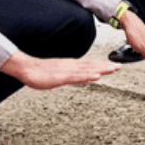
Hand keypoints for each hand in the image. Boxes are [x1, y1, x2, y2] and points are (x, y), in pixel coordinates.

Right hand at [0, 51, 120, 89]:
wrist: (25, 68)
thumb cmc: (39, 72)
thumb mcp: (59, 77)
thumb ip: (73, 77)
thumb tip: (85, 79)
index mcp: (70, 65)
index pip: (89, 65)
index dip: (101, 65)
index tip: (113, 66)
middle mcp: (70, 66)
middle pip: (91, 66)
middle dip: (105, 67)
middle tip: (118, 67)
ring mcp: (66, 70)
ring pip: (86, 70)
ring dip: (100, 69)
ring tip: (112, 69)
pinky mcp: (60, 76)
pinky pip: (76, 76)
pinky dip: (87, 76)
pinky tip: (95, 76)